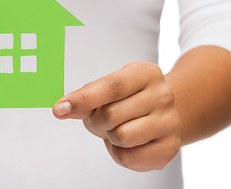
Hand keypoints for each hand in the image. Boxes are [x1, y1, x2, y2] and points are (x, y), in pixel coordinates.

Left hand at [53, 62, 179, 171]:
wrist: (160, 114)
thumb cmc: (128, 100)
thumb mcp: (107, 91)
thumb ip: (86, 98)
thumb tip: (63, 109)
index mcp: (145, 73)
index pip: (111, 86)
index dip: (82, 99)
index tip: (59, 109)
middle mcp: (162, 95)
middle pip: (111, 114)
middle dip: (96, 121)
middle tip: (102, 120)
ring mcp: (170, 122)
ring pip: (121, 136)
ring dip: (110, 137)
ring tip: (118, 129)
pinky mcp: (171, 147)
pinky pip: (129, 157)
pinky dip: (120, 153)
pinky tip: (129, 143)